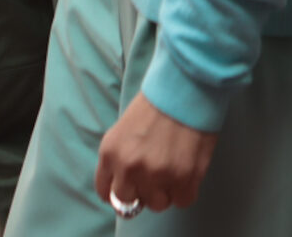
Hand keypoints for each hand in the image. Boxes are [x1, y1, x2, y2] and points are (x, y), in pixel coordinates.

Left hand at [94, 94, 217, 215]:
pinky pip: (183, 201)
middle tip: (153, 178)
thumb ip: (120, 157)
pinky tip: (186, 171)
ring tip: (172, 169)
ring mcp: (157, 175)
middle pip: (129, 203)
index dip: (118, 192)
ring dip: (165, 192)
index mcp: (110, 152)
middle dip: (141, 192)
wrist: (185, 87)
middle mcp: (129, 167)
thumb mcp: (123, 129)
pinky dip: (185, 190)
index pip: (105, 192)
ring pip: (158, 204)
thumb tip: (124, 184)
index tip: (129, 189)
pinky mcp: (184, 178)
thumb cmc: (155, 104)